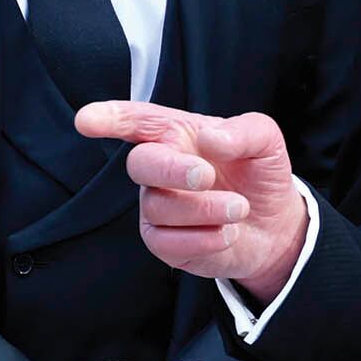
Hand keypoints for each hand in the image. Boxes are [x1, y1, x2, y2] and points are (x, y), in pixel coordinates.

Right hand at [78, 101, 307, 299]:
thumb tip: (211, 139)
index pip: (137, 121)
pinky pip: (167, 242)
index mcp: (178, 134)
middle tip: (206, 176)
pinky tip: (227, 233)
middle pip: (141, 164)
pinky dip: (202, 239)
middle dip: (171, 170)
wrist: (274, 225)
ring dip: (205, 209)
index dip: (110, 118)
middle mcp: (161, 168)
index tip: (86, 120)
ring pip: (159, 207)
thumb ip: (243, 132)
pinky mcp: (164, 242)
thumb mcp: (266, 141)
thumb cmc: (259, 174)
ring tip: (239, 208)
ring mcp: (158, 206)